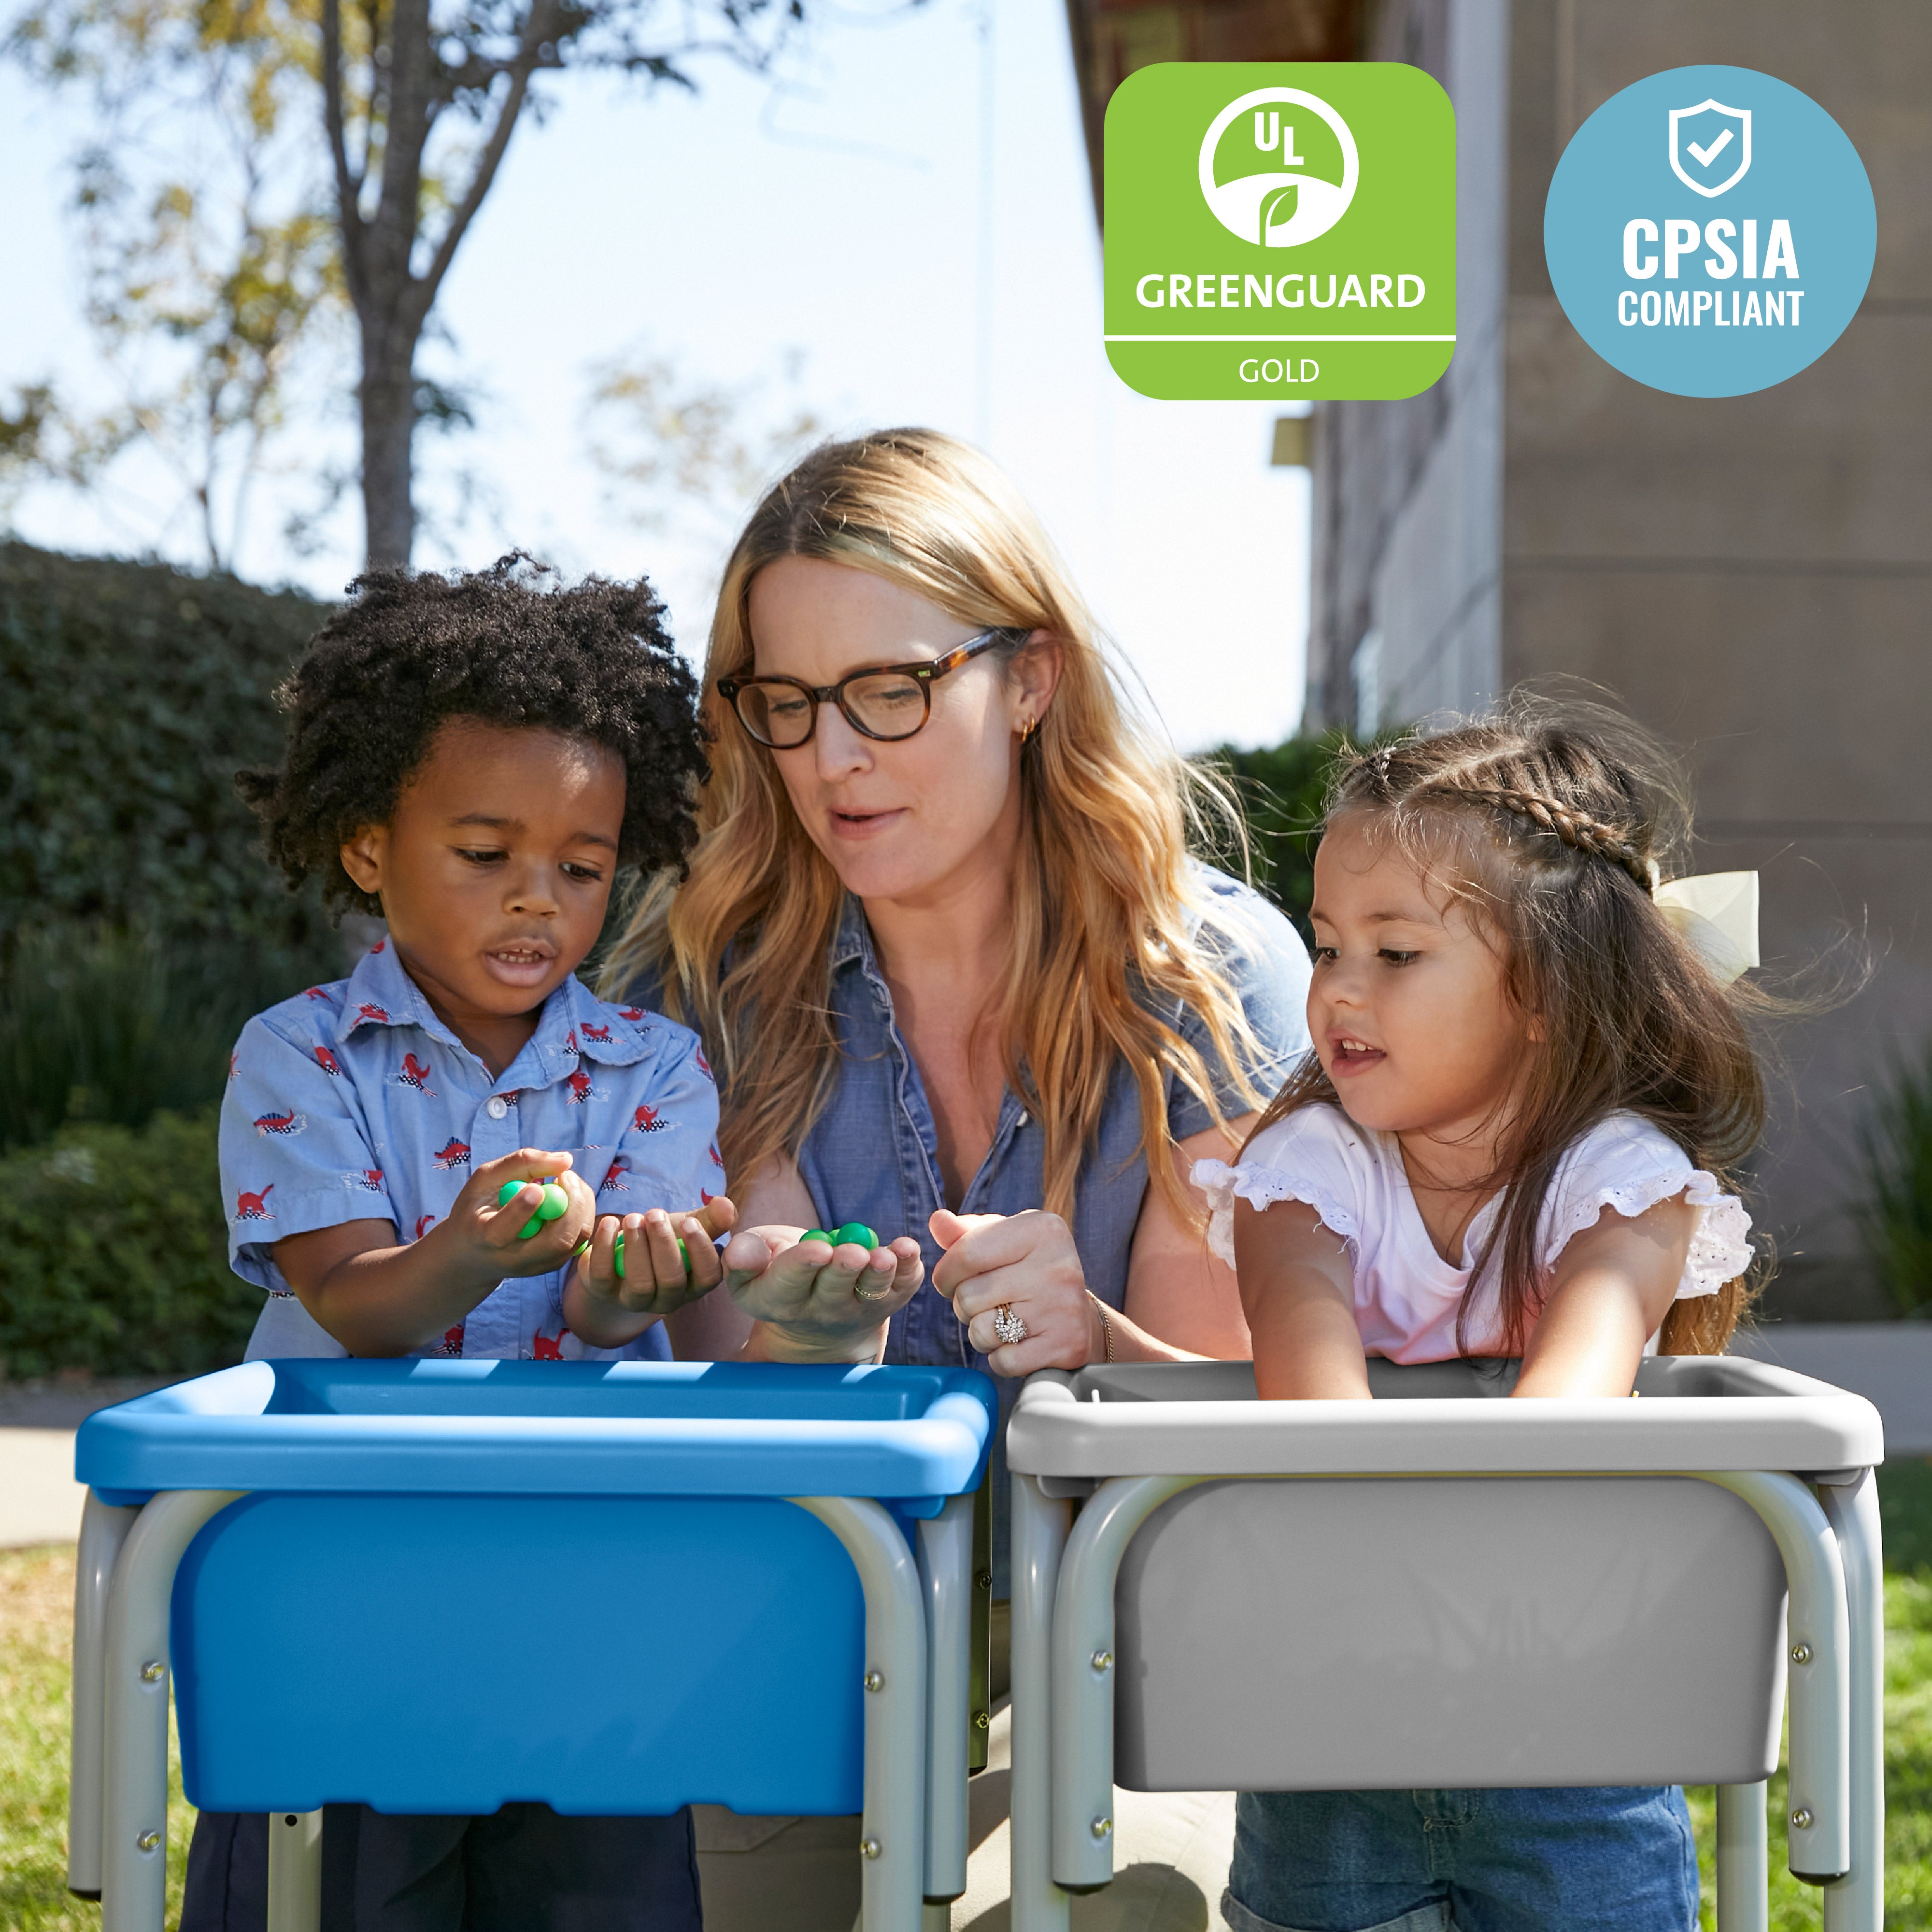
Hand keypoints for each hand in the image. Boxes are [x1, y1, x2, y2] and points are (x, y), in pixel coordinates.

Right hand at [435, 1148, 596, 1288]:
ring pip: (575, 1239)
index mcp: (484, 1238)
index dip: (522, 1209)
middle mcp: (514, 1259)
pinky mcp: (555, 1264)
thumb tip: (566, 1159)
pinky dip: (582, 1212)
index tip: (537, 1187)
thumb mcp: (486, 1179)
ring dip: (580, 1204)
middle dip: (571, 1204)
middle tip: (566, 1175)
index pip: (504, 1231)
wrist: (476, 1253)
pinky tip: (567, 1198)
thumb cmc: (479, 1207)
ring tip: (565, 1182)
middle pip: (556, 1241)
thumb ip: (521, 1163)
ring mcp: (538, 1266)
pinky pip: (581, 1238)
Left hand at [573, 1197, 736, 1320]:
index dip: (700, 1251)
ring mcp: (634, 1300)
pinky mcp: (603, 1292)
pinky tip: (610, 1223)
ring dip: (637, 1247)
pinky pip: (603, 1276)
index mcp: (694, 1284)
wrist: (620, 1258)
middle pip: (671, 1280)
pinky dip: (604, 1247)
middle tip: (655, 1213)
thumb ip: (709, 1218)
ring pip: (640, 1284)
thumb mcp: (686, 1229)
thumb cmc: (661, 1242)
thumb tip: (726, 1206)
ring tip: (633, 1218)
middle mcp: (668, 1299)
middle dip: (664, 1244)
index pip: (707, 1276)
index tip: (689, 1222)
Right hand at [722, 1225, 922, 1363]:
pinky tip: (909, 1250)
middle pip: (834, 1289)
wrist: (815, 1316)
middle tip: (853, 1253)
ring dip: (880, 1273)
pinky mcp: (889, 1301)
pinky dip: (909, 1268)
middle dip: (844, 1268)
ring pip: (871, 1292)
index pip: (789, 1283)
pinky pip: (902, 1287)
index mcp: (779, 1299)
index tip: (817, 1250)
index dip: (802, 1265)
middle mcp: (820, 1311)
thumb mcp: (751, 1267)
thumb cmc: (778, 1275)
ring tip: (885, 1256)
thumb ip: (744, 1255)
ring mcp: (858, 1309)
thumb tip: (740, 1252)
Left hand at [931, 1208, 1103, 1375]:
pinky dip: (1001, 1358)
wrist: (1080, 1317)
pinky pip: (1003, 1361)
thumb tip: (937, 1221)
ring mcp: (1063, 1307)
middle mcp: (1057, 1264)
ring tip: (1000, 1322)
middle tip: (985, 1303)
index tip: (949, 1281)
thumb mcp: (1003, 1241)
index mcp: (1042, 1229)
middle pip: (969, 1295)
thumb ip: (965, 1233)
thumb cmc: (1029, 1271)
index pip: (966, 1253)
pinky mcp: (1066, 1346)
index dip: (946, 1273)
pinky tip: (1018, 1343)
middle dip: (964, 1305)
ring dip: (980, 1333)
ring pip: (982, 1331)